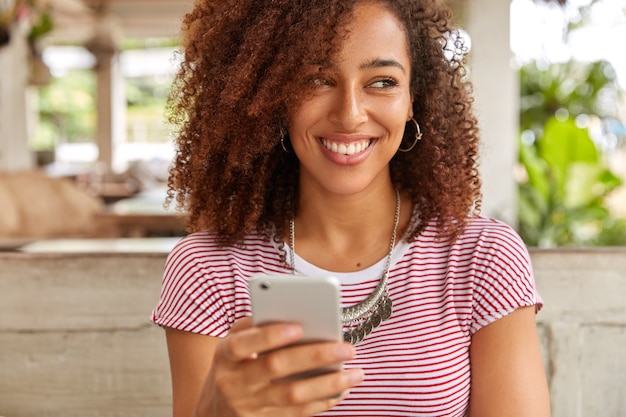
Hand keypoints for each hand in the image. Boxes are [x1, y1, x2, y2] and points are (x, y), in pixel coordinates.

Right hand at [195, 317, 363, 416]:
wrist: (214, 411)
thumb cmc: (233, 365)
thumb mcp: (231, 342)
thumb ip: (254, 327)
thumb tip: (291, 314)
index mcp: (225, 355)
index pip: (243, 344)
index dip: (269, 336)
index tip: (298, 327)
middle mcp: (234, 382)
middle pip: (275, 368)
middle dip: (314, 356)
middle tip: (346, 348)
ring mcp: (250, 405)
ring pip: (292, 395)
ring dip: (328, 384)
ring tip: (356, 373)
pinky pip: (298, 413)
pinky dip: (323, 401)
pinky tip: (342, 389)